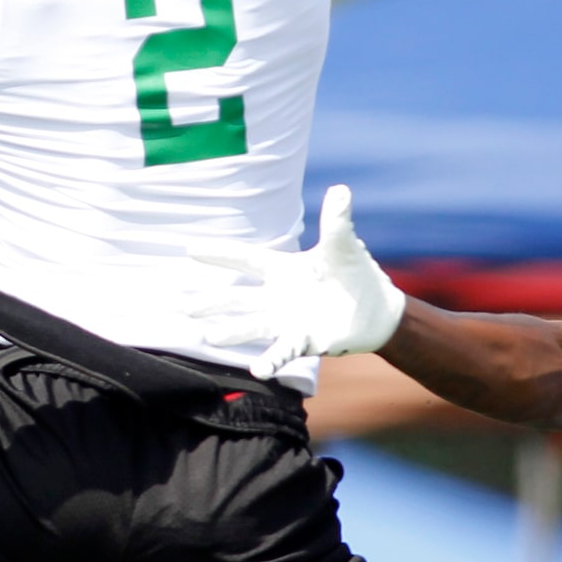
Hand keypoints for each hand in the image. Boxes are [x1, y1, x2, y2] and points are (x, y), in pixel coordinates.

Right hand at [189, 186, 407, 379]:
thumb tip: (340, 190)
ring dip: (231, 332)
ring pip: (252, 326)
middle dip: (212, 302)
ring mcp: (288, 320)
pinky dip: (271, 360)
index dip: (219, 254)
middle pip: (238, 299)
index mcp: (283, 268)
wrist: (376, 309)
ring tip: (208, 337)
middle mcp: (278, 296)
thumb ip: (336, 220)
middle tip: (185, 306)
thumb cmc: (354, 272)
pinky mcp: (305, 341)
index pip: (246, 259)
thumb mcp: (343, 245)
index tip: (189, 249)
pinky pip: (283, 351)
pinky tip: (258, 370)